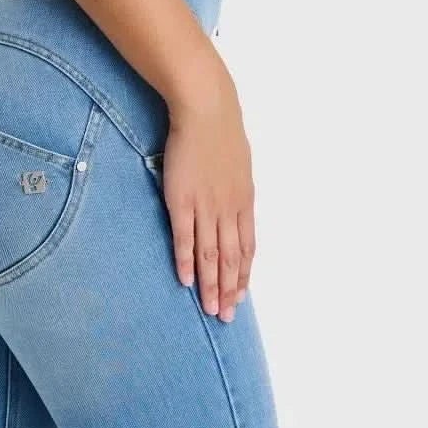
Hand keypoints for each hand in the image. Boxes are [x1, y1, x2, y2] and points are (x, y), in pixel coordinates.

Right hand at [162, 72, 254, 322]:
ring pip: (211, 255)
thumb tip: (235, 207)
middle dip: (229, 291)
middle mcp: (228, 211)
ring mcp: (205, 207)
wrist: (206, 109)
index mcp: (244, 203)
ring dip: (210, 285)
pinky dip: (187, 262)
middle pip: (230, 259)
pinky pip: (185, 238)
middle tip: (226, 317)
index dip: (243, 276)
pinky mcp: (181, 201)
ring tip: (210, 309)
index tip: (240, 298)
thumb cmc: (222, 133)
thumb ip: (237, 193)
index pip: (246, 249)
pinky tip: (186, 281)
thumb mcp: (239, 167)